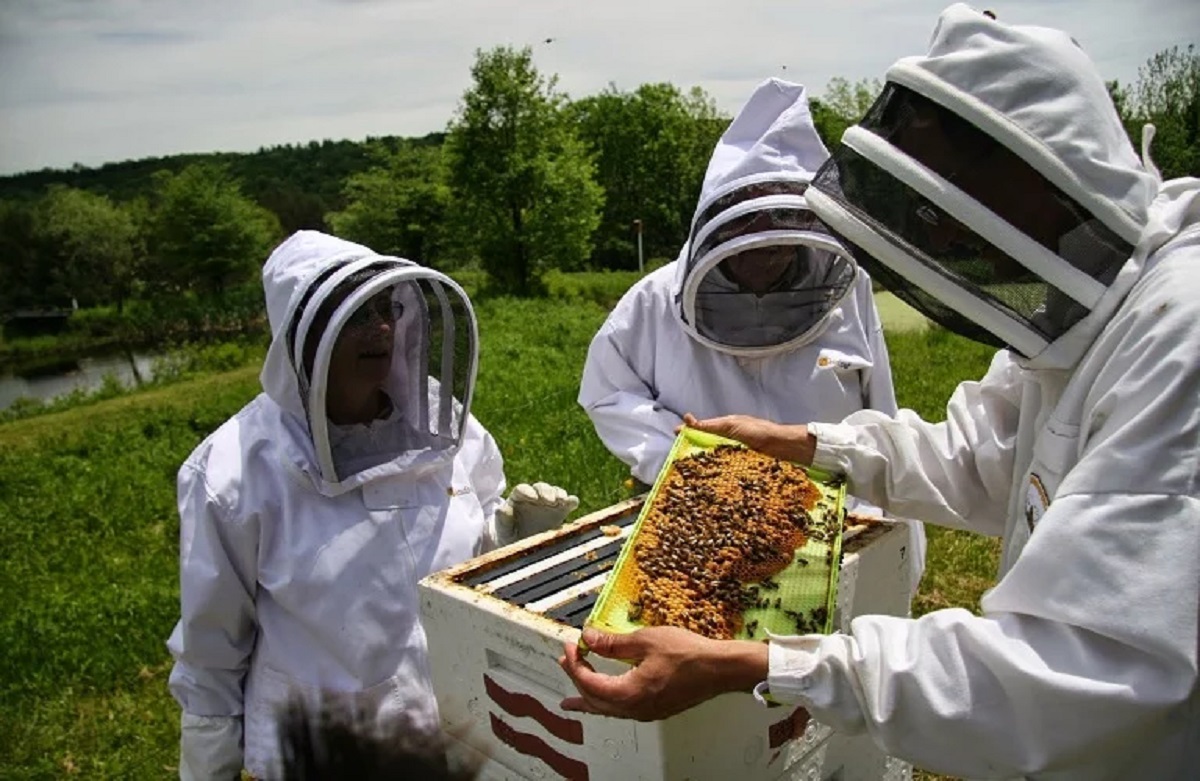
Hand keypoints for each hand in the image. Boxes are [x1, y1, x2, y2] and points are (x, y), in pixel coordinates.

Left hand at [494, 482, 579, 544]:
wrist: (522, 546)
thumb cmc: (509, 536)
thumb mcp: (503, 529)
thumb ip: (502, 518)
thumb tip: (503, 509)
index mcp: (518, 498)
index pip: (522, 489)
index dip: (527, 491)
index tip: (532, 498)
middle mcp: (534, 497)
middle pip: (540, 487)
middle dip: (546, 492)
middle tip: (549, 500)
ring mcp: (548, 503)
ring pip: (555, 492)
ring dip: (559, 494)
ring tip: (561, 500)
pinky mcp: (561, 511)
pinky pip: (567, 502)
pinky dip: (571, 501)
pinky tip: (573, 503)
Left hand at [557, 627, 767, 720]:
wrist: (719, 669)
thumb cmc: (688, 654)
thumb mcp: (645, 640)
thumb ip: (613, 643)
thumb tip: (589, 638)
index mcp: (629, 692)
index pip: (589, 681)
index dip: (575, 663)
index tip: (571, 645)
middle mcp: (635, 708)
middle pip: (595, 699)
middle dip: (577, 679)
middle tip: (566, 663)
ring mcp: (646, 712)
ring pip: (608, 710)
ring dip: (588, 698)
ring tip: (572, 700)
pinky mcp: (656, 709)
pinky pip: (622, 710)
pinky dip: (607, 703)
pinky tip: (608, 699)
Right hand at [679, 413, 816, 464]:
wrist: (783, 447)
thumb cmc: (758, 432)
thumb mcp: (731, 425)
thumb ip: (710, 426)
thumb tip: (687, 420)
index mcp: (724, 430)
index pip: (701, 431)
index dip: (688, 434)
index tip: (675, 436)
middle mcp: (727, 444)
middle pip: (705, 449)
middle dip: (692, 454)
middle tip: (677, 462)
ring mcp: (734, 457)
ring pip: (714, 463)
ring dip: (703, 468)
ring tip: (687, 476)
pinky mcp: (741, 470)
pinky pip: (725, 473)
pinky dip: (716, 477)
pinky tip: (707, 484)